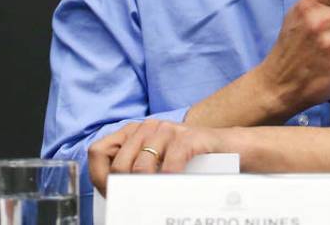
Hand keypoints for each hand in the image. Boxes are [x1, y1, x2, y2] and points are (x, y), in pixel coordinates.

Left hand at [88, 119, 228, 195]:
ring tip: (154, 199)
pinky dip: (168, 180)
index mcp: (135, 132)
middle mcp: (148, 127)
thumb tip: (114, 195)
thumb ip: (137, 170)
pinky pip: (170, 163)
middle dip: (124, 188)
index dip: (100, 176)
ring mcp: (168, 130)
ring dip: (146, 189)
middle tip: (135, 202)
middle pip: (119, 164)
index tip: (112, 194)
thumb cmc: (192, 161)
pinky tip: (172, 187)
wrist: (231, 148)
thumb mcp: (159, 162)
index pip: (99, 151)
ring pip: (141, 166)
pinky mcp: (189, 137)